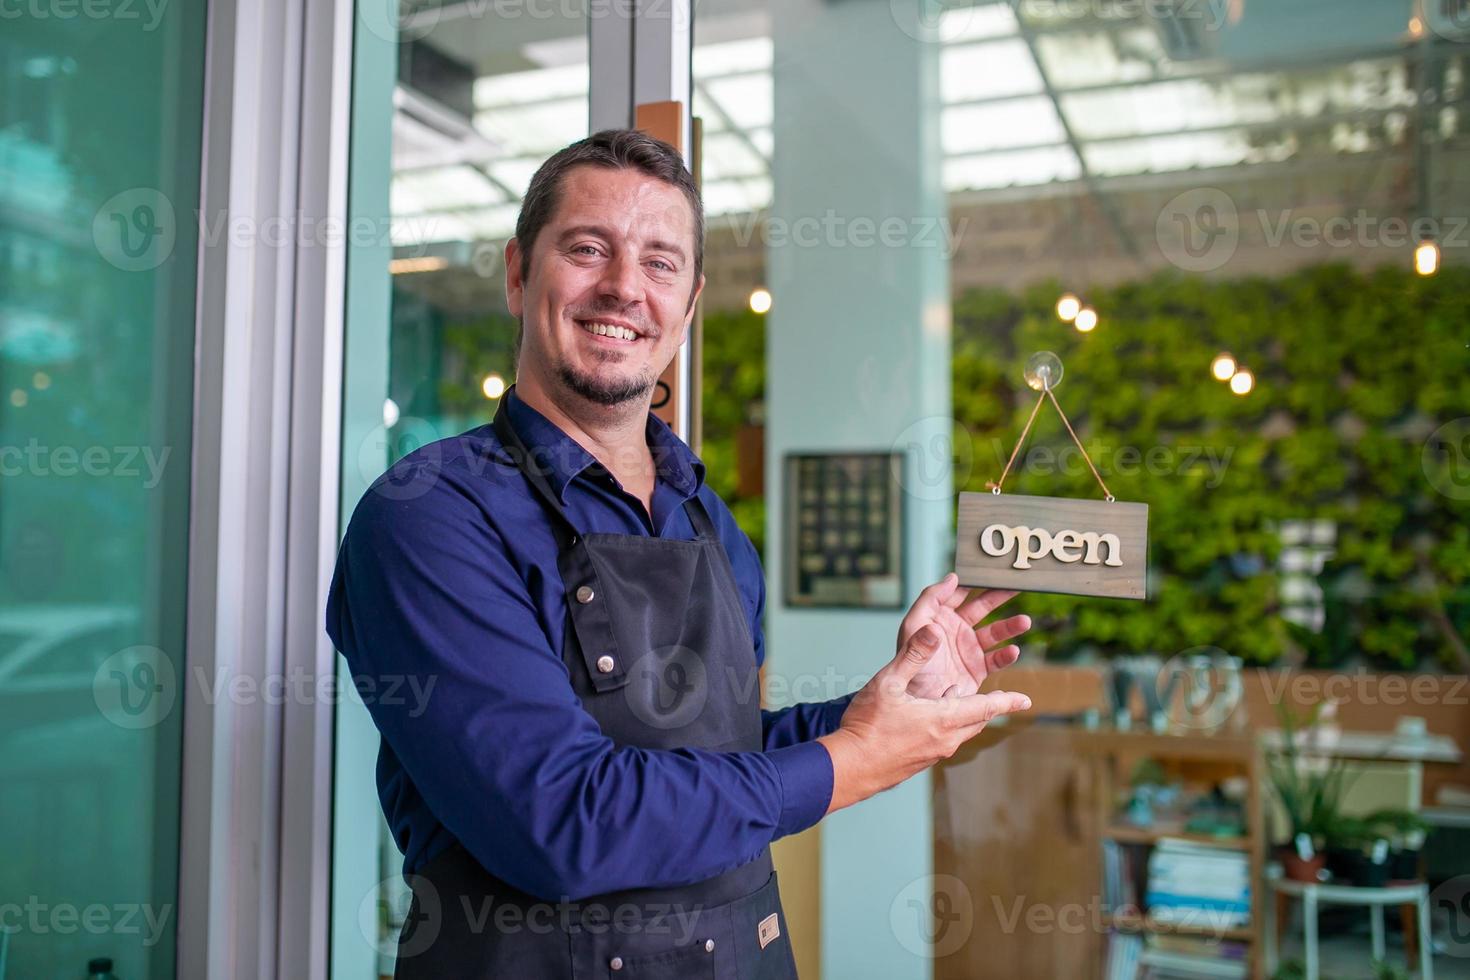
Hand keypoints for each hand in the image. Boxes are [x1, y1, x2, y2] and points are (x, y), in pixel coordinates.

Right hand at [818, 625, 1032, 812]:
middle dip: (990, 708)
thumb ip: (913, 655)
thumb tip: (934, 631)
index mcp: (943, 719)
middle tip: (1001, 699)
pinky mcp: (920, 761)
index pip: (986, 707)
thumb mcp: (888, 683)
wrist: (850, 768)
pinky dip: (948, 726)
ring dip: (967, 716)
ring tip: (966, 703)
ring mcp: (932, 753)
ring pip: (960, 732)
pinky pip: (944, 740)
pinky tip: (932, 718)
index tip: (1026, 699)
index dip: (1007, 701)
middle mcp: (944, 739)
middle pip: (977, 721)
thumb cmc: (867, 725)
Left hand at [896, 573, 1030, 699]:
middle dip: (999, 596)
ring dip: (1010, 626)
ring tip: (1024, 622)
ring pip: (995, 632)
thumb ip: (930, 599)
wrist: (915, 701)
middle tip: (1016, 587)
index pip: (960, 592)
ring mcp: (968, 649)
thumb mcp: (914, 626)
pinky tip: (1013, 651)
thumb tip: (952, 578)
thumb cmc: (908, 662)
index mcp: (939, 615)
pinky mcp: (977, 669)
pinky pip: (997, 659)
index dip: (975, 581)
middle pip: (983, 607)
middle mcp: (956, 629)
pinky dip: (1006, 655)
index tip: (991, 570)